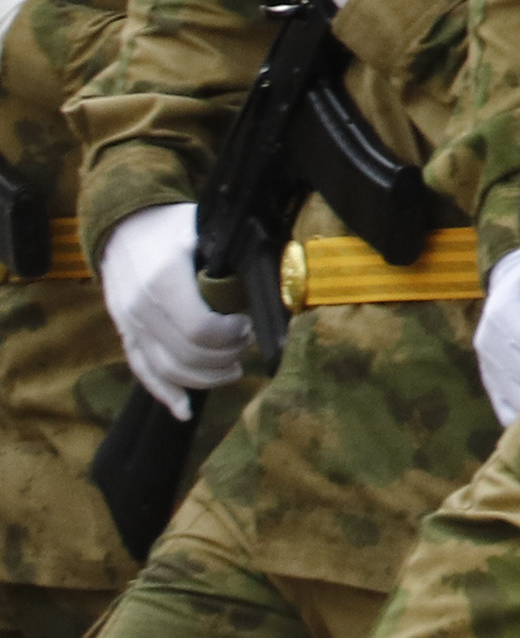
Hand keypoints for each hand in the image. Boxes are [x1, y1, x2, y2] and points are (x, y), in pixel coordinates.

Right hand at [97, 201, 246, 412]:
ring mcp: (128, 325)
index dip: (231, 335)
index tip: (247, 325)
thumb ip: (234, 258)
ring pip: (167, 370)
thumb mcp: (208, 230)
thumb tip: (277, 282)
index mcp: (163, 280)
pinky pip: (143, 372)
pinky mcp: (124, 335)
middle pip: (187, 355)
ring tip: (233, 369)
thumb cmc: (175, 227)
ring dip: (206, 377)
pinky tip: (185, 410)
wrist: (124, 226)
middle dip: (225, 356)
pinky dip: (165, 394)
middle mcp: (140, 308)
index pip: (200, 329)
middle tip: (246, 344)